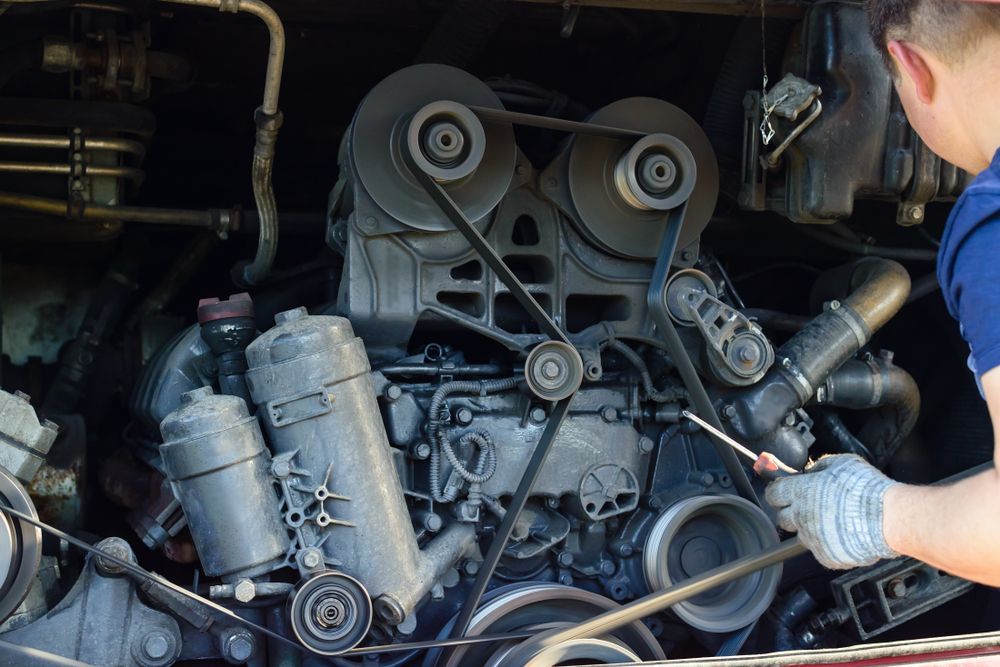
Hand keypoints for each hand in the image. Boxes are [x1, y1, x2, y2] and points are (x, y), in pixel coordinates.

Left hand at [765, 454, 899, 568]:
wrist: (889, 518)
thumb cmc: (866, 489)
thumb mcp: (840, 463)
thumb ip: (819, 468)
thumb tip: (810, 472)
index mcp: (800, 492)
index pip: (773, 494)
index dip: (779, 492)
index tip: (784, 491)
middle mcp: (801, 516)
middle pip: (782, 518)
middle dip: (792, 511)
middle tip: (810, 506)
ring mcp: (813, 539)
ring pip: (802, 535)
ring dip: (812, 528)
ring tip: (834, 521)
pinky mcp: (826, 556)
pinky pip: (821, 550)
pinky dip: (829, 543)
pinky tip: (844, 534)